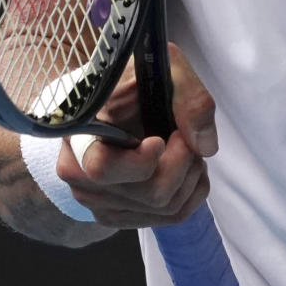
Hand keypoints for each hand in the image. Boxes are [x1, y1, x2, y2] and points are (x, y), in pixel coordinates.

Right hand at [56, 45, 217, 228]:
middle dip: (184, 162)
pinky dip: (192, 190)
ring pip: (165, 208)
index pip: (103, 167)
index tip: (161, 139)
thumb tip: (205, 145)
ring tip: (186, 145)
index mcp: (80, 135)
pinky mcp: (120, 215)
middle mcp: (80, 176)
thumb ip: (188, 97)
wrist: (115, 95)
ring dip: (191, 175)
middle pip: (150, 194)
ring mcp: (99, 201)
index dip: (141, 162)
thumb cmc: (134, 79)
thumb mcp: (163, 68)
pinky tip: (186, 166)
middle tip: (185, 135)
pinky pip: (171, 217)